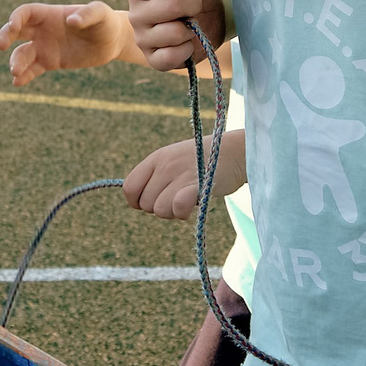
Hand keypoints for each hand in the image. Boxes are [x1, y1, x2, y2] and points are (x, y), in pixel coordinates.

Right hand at [0, 0, 130, 86]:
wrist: (113, 41)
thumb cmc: (105, 21)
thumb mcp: (101, 13)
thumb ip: (87, 14)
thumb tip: (71, 21)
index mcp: (50, 14)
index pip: (26, 13)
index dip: (16, 18)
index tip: (13, 27)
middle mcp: (43, 30)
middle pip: (16, 31)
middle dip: (5, 36)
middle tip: (1, 46)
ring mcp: (45, 47)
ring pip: (22, 54)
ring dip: (15, 62)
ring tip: (16, 72)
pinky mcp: (51, 63)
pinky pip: (33, 69)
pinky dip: (24, 76)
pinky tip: (18, 83)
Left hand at [122, 130, 244, 219]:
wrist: (236, 152)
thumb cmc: (205, 161)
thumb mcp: (174, 160)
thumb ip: (157, 177)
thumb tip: (140, 201)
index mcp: (156, 158)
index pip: (129, 187)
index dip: (137, 201)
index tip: (152, 202)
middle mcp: (165, 165)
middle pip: (145, 203)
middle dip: (159, 208)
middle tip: (177, 200)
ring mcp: (181, 174)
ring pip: (160, 209)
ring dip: (172, 213)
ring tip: (187, 201)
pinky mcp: (198, 184)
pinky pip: (177, 207)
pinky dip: (182, 212)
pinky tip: (192, 206)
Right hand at [126, 0, 221, 73]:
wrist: (211, 17)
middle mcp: (134, 14)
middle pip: (172, 7)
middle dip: (193, 4)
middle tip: (193, 6)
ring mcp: (142, 40)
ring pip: (175, 32)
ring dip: (192, 28)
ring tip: (189, 24)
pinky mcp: (153, 60)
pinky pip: (172, 57)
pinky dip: (187, 49)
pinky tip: (187, 43)